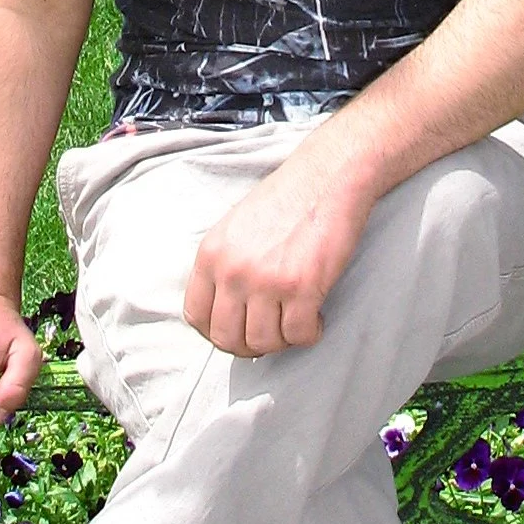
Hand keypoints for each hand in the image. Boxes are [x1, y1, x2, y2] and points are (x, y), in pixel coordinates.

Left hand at [183, 148, 374, 356]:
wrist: (327, 177)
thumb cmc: (286, 200)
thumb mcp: (235, 229)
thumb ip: (224, 266)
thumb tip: (227, 311)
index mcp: (210, 255)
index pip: (196, 317)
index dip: (217, 333)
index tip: (238, 330)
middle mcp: (232, 270)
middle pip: (226, 338)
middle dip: (249, 346)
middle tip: (270, 334)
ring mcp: (266, 281)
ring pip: (263, 342)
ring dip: (282, 341)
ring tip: (295, 321)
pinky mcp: (302, 288)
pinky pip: (298, 335)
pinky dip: (309, 334)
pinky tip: (316, 318)